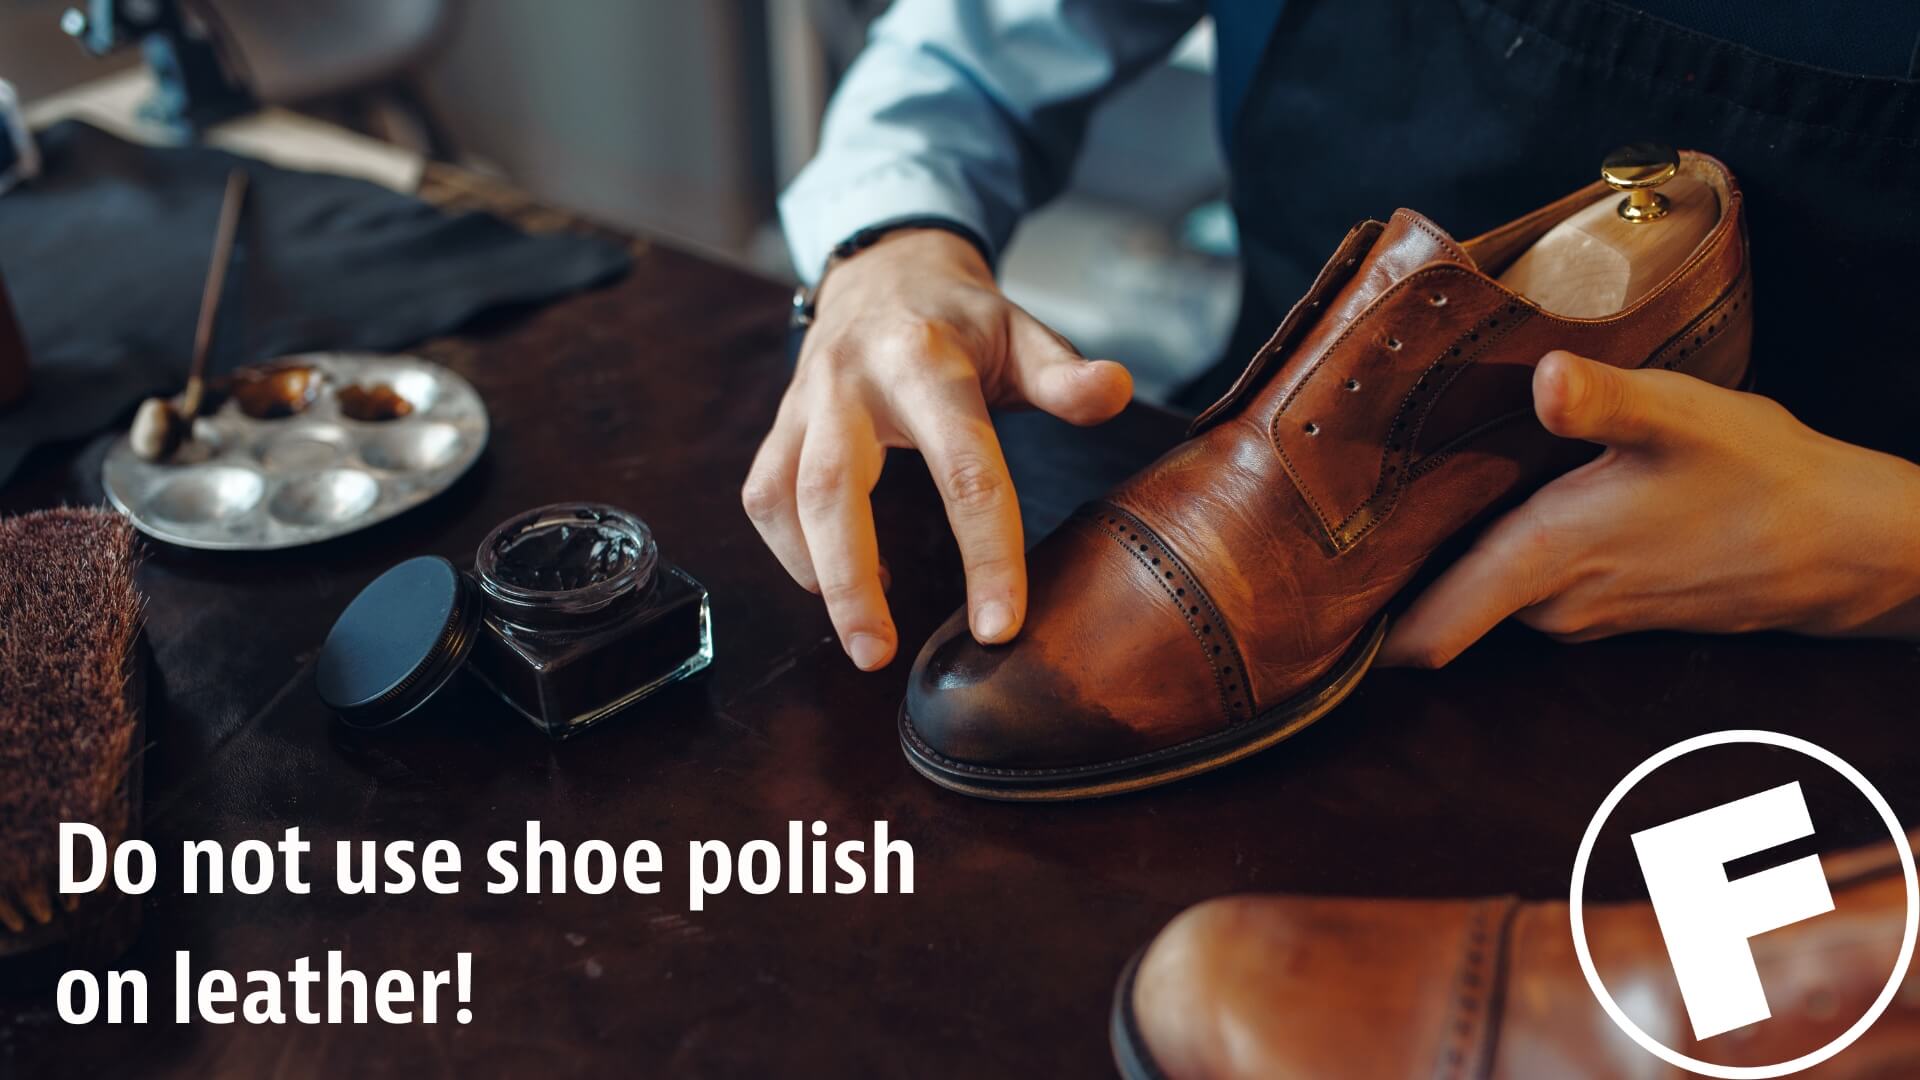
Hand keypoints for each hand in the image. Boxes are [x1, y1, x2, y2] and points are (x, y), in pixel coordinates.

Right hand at [743, 230, 1132, 669]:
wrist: (886, 267)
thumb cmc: (962, 317)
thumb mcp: (1021, 332)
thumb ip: (1064, 373)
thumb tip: (1115, 391)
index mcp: (926, 361)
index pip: (963, 468)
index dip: (985, 552)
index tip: (1000, 627)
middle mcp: (852, 381)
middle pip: (835, 488)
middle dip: (852, 580)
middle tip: (880, 657)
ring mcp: (805, 402)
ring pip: (783, 495)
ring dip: (815, 574)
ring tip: (861, 637)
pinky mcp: (779, 423)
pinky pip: (764, 494)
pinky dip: (790, 549)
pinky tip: (832, 581)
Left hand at [1380, 351, 1919, 667]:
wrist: (1847, 545)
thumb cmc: (1763, 477)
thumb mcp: (1683, 417)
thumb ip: (1606, 401)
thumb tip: (1544, 375)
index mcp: (1545, 560)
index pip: (1427, 632)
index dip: (1360, 636)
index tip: (1303, 615)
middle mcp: (1552, 603)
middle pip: (1436, 606)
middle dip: (1388, 577)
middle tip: (1330, 523)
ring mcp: (1582, 612)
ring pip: (1481, 594)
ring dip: (1444, 560)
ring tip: (1395, 503)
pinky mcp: (1608, 604)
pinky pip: (1523, 588)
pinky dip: (1493, 558)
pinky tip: (1484, 506)